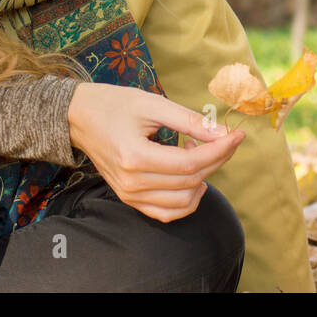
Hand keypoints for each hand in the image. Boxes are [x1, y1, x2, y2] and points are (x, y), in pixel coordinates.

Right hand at [66, 82, 244, 222]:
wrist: (79, 118)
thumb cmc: (114, 104)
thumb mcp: (152, 104)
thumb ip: (189, 121)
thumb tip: (223, 134)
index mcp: (135, 157)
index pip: (191, 164)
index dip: (220, 150)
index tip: (237, 135)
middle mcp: (132, 183)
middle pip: (191, 181)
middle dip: (217, 160)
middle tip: (224, 139)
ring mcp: (129, 195)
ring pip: (184, 201)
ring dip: (204, 179)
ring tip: (200, 153)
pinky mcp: (130, 199)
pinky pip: (167, 212)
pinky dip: (187, 200)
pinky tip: (193, 178)